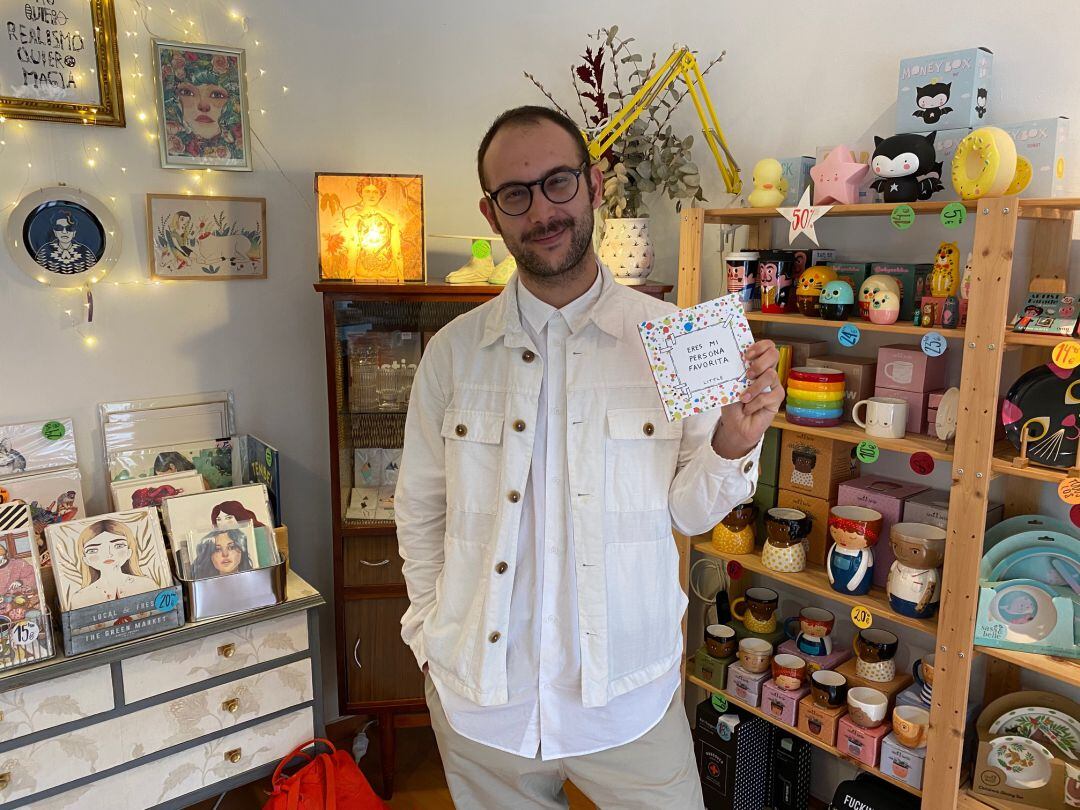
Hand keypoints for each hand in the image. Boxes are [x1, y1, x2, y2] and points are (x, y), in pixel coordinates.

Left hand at [712, 339, 784, 458]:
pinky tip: (748, 409)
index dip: (760, 346)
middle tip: (747, 374)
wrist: (735, 425)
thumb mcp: (730, 386)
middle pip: (774, 354)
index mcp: (756, 365)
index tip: (746, 355)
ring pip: (770, 375)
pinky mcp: (777, 399)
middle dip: (760, 362)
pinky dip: (755, 403)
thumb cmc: (733, 404)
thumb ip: (734, 373)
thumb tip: (732, 361)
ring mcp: (774, 385)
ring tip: (743, 398)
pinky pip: (769, 396)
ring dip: (754, 387)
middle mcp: (767, 372)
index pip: (767, 346)